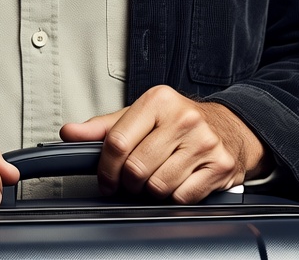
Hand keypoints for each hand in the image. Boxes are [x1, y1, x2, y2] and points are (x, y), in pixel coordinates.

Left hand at [60, 85, 267, 202]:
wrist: (229, 127)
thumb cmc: (177, 121)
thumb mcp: (140, 115)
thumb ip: (103, 127)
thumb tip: (69, 133)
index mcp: (158, 100)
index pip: (117, 141)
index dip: (105, 168)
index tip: (105, 179)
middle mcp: (182, 117)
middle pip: (136, 168)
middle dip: (128, 182)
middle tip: (132, 180)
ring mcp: (203, 142)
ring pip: (158, 186)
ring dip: (151, 191)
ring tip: (156, 177)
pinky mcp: (220, 165)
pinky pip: (182, 197)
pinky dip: (175, 197)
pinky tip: (178, 182)